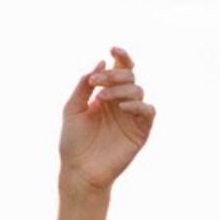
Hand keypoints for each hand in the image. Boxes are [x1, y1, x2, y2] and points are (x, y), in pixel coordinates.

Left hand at [59, 45, 155, 192]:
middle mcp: (121, 103)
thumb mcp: (72, 110)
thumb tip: (101, 62)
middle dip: (114, 74)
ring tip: (101, 98)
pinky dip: (137, 105)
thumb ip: (83, 86)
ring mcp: (131, 117)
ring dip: (120, 89)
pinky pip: (147, 111)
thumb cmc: (73, 143)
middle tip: (97, 82)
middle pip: (129, 76)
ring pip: (137, 90)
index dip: (121, 56)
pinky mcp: (140, 131)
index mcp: (107, 96)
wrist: (78, 171)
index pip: (120, 69)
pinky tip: (122, 107)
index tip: (112, 48)